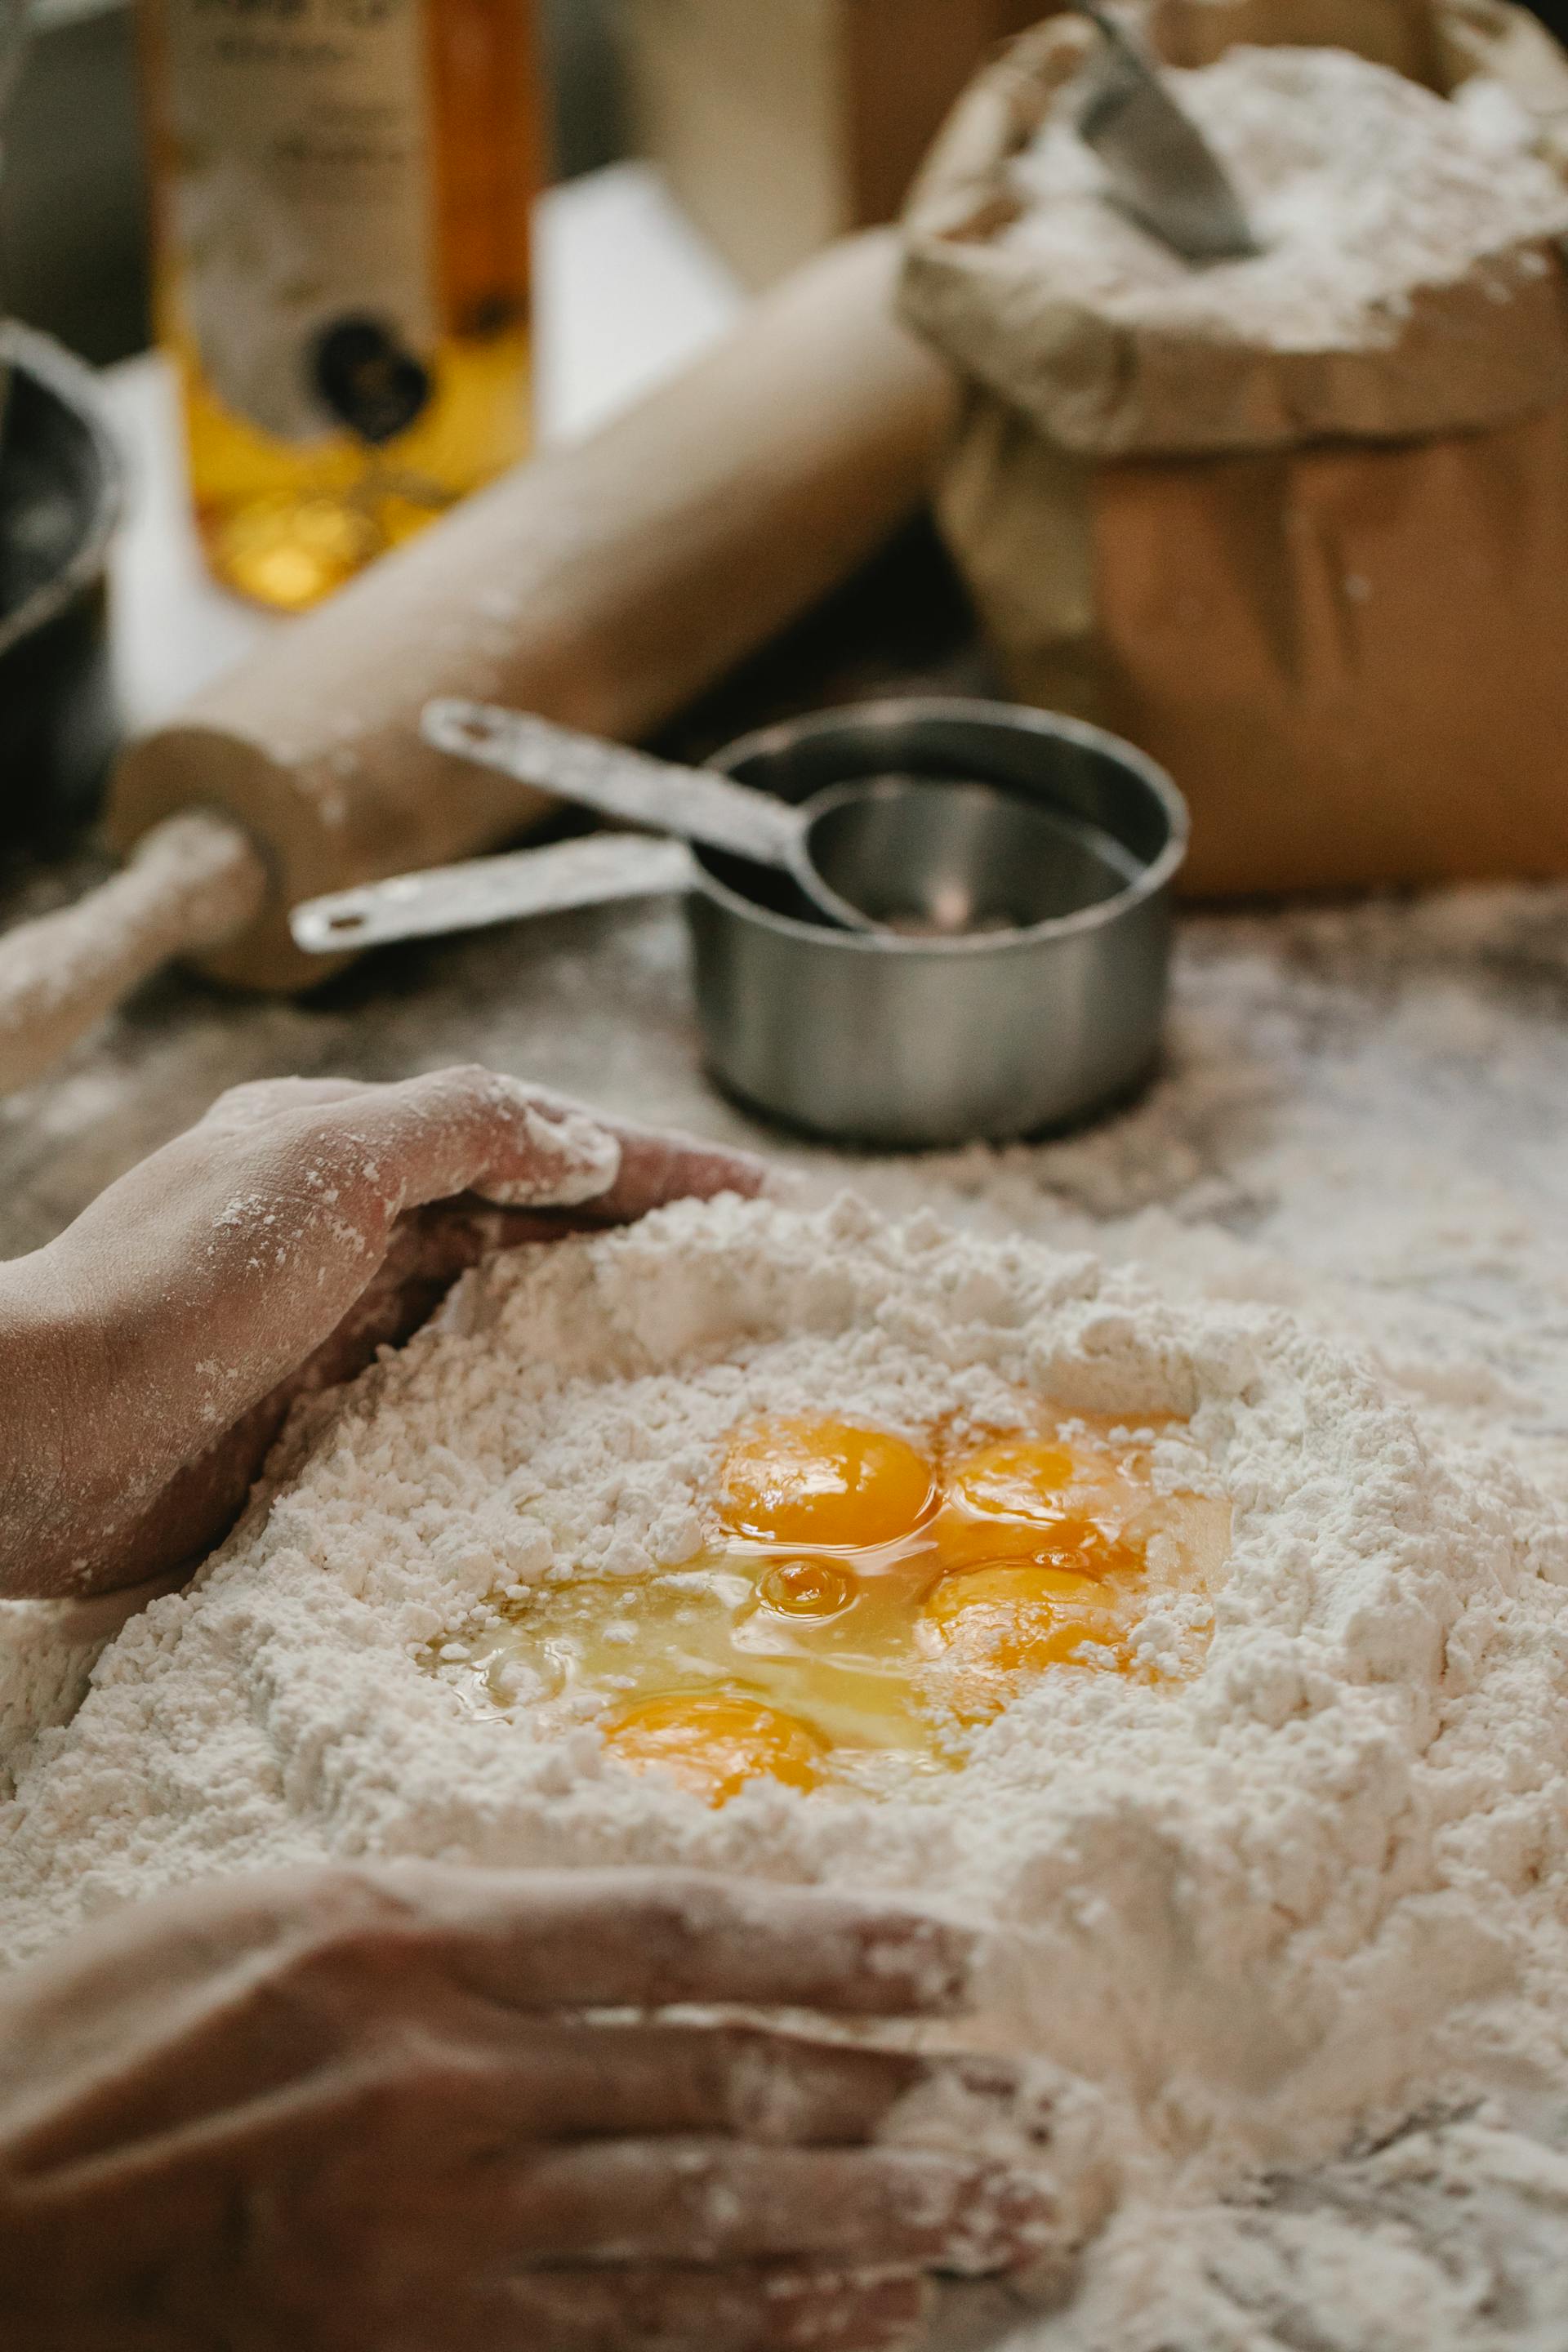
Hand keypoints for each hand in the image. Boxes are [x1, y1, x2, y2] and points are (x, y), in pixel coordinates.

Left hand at [0, 1068, 762, 1599]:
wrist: (40, 1438)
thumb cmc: (176, 1285)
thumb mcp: (323, 1163)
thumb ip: (459, 1128)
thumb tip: (581, 1141)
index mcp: (351, 1150)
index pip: (537, 1140)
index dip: (655, 1169)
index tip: (763, 1203)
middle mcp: (352, 1234)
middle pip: (534, 1228)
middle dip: (646, 1245)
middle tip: (761, 1282)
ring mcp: (342, 1336)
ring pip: (504, 1316)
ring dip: (600, 1328)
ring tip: (709, 1357)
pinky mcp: (327, 1431)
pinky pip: (459, 1409)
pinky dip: (531, 1414)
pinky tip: (593, 1442)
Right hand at [0, 1866, 1060, 2351]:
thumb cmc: (100, 2041)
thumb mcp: (271, 1917)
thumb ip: (451, 1917)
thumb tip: (619, 1926)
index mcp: (408, 1939)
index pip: (675, 1932)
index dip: (832, 1942)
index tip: (954, 1955)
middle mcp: (444, 2087)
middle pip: (722, 2086)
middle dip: (898, 2100)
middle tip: (1035, 2110)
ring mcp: (433, 2244)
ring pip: (704, 2227)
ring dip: (869, 2227)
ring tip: (996, 2220)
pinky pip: (625, 2350)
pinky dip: (757, 2338)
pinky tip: (858, 2328)